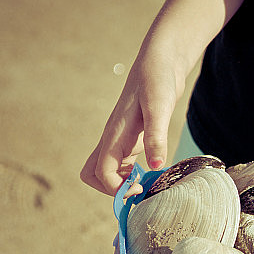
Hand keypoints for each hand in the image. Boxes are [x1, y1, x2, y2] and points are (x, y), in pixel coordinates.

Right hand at [80, 51, 182, 196]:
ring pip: (108, 171)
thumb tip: (156, 166)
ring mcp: (121, 140)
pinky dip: (134, 174)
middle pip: (93, 175)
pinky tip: (155, 171)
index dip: (117, 188)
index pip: (101, 173)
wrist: (160, 62)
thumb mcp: (160, 107)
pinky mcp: (132, 139)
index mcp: (115, 135)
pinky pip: (124, 164)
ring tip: (150, 182)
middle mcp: (114, 140)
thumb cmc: (157, 80)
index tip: (141, 188)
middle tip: (139, 189)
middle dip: (112, 190)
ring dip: (123, 183)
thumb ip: (156, 136)